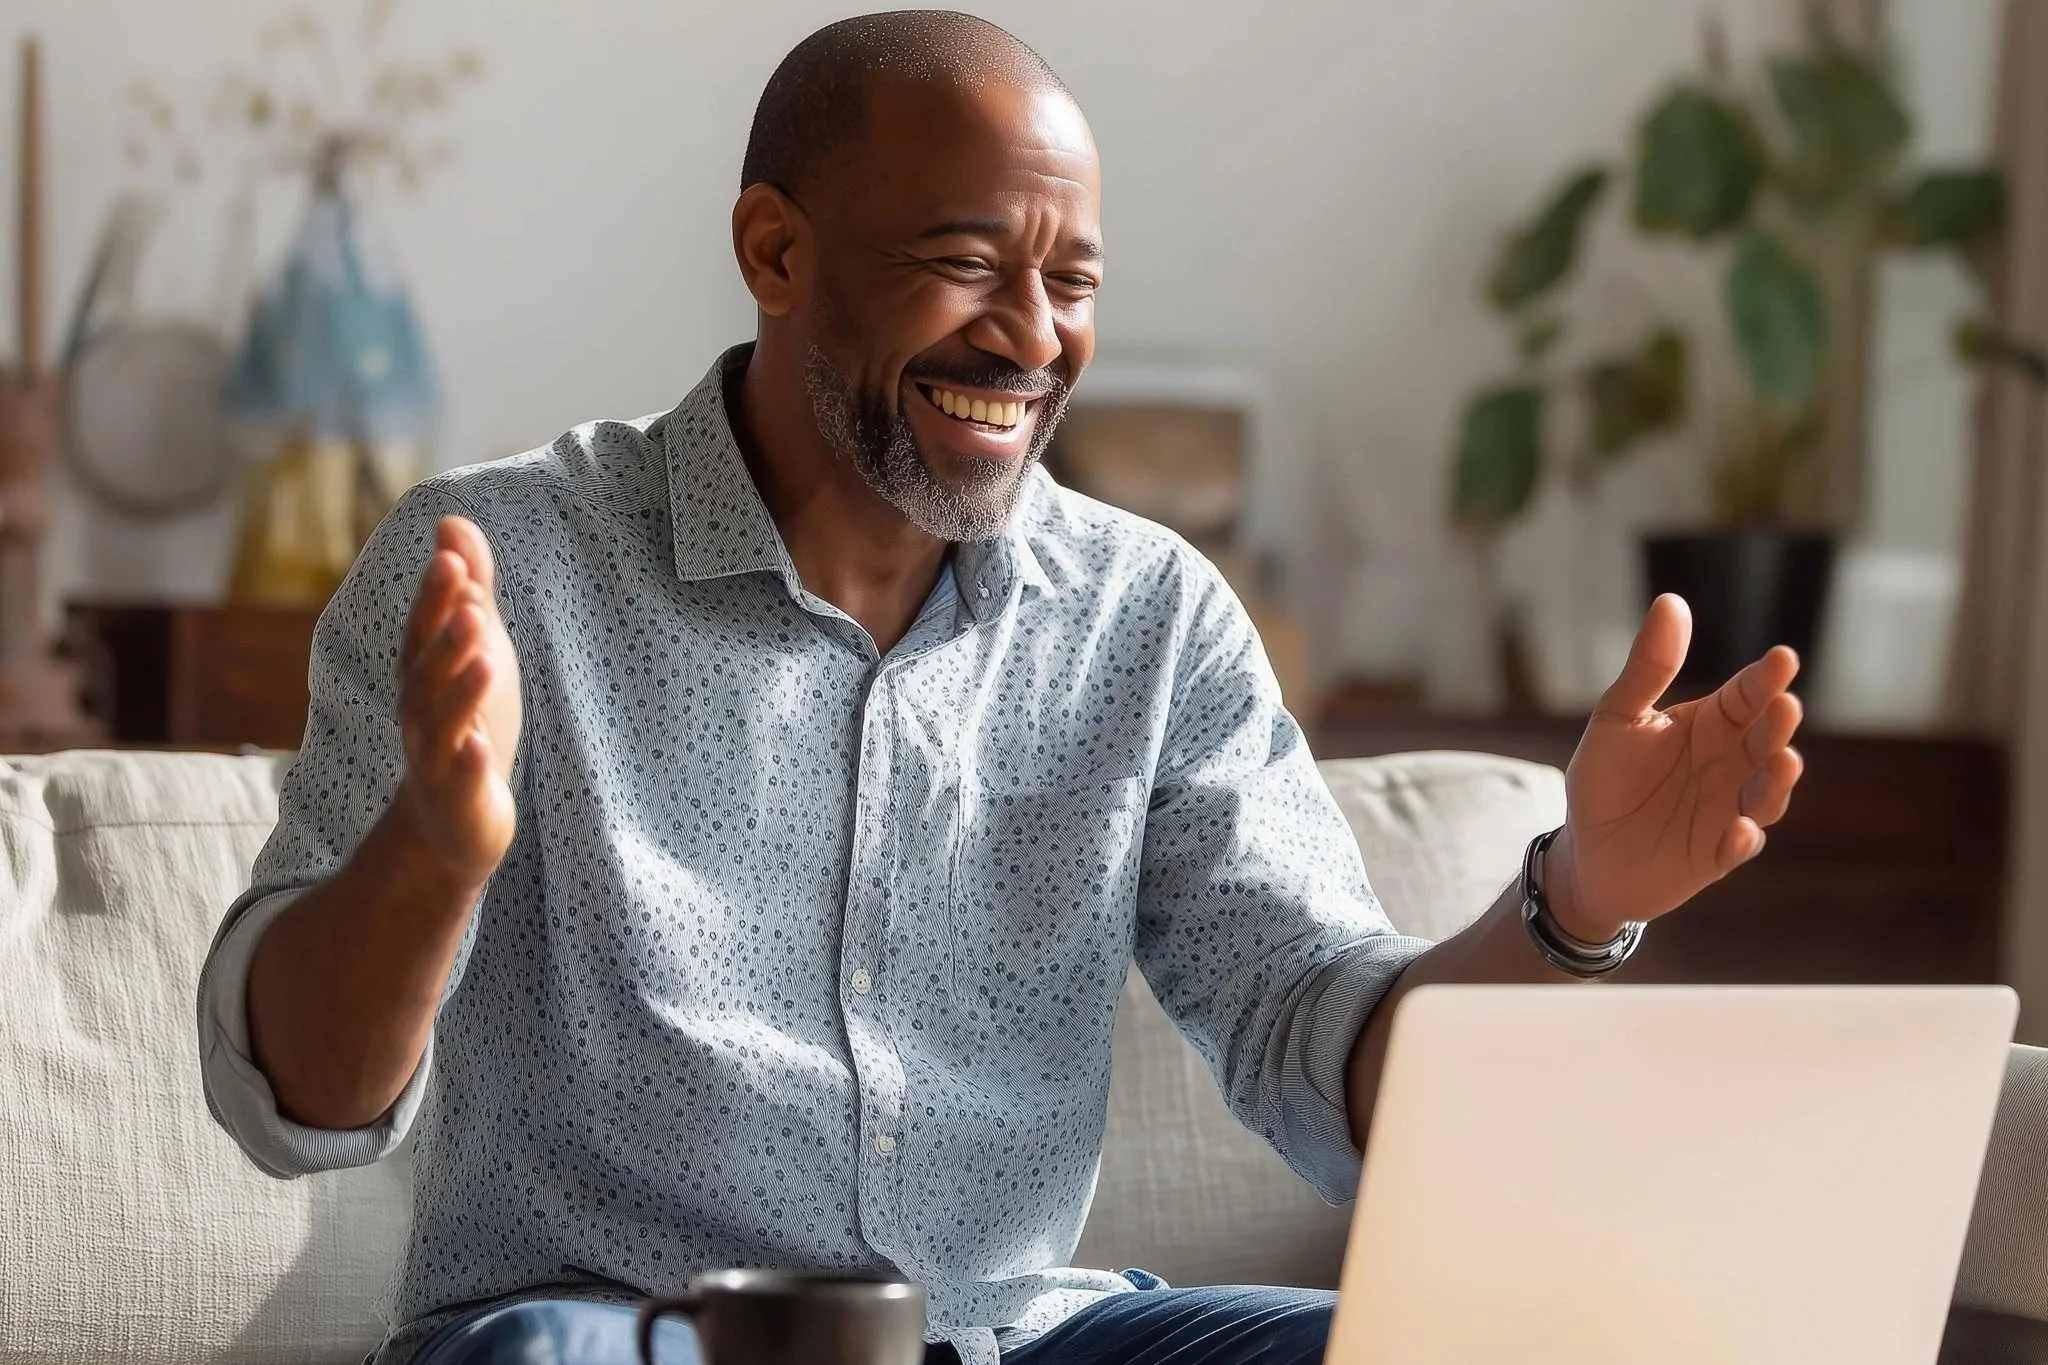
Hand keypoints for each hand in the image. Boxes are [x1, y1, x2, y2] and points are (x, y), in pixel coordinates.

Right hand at [395, 516, 522, 886]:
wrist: (452, 820)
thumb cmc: (465, 720)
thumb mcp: (473, 649)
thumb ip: (467, 590)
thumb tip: (452, 523)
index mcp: (423, 675)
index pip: (423, 630)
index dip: (434, 597)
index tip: (449, 558)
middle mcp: (420, 712)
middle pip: (428, 673)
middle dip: (447, 639)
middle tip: (471, 604)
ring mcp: (436, 758)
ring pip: (443, 724)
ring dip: (461, 693)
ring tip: (487, 662)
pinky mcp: (457, 799)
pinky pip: (459, 781)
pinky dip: (467, 763)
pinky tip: (481, 747)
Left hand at [1545, 594, 1804, 940]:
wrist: (1587, 853)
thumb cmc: (1606, 780)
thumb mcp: (1618, 718)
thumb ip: (1648, 667)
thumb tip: (1671, 601)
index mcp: (1711, 724)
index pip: (1746, 695)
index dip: (1765, 678)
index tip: (1782, 658)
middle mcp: (1731, 763)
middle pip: (1764, 739)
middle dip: (1778, 724)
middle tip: (1784, 705)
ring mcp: (1730, 809)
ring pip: (1766, 792)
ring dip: (1776, 780)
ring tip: (1781, 761)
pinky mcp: (1718, 854)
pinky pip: (1739, 847)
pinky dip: (1742, 839)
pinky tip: (1735, 830)